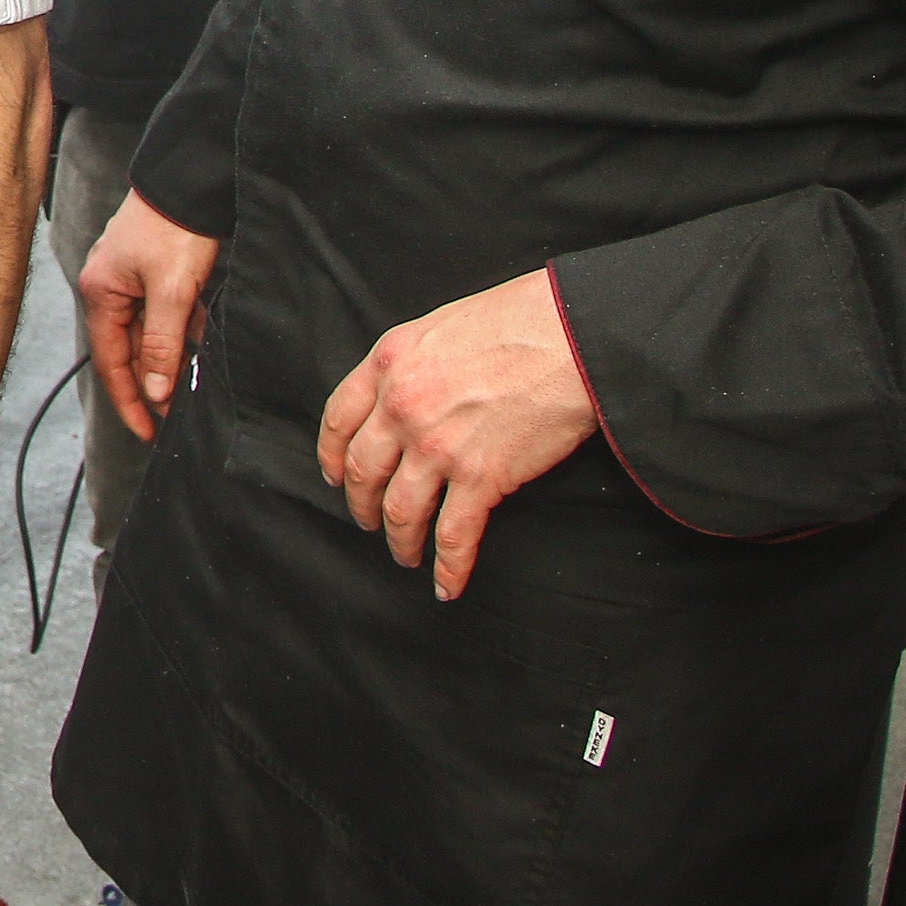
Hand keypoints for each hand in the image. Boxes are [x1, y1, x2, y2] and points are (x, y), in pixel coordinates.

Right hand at [78, 192, 219, 442]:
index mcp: (101, 294)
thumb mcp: (172, 292)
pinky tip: (202, 345)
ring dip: (169, 358)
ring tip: (191, 389)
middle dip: (153, 383)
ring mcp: (130, 277)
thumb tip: (156, 393)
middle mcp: (109, 288)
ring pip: (149, 331)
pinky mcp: (152, 268)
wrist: (190, 178)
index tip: (148, 434)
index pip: (112, 362)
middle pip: (129, 350)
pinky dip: (181, 331)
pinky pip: (163, 311)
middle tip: (176, 417)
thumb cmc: (176, 229)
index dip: (130, 401)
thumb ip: (162, 345)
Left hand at [316, 271, 599, 600]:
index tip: (337, 476)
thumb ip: (414, 363)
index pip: (339, 419)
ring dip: (400, 541)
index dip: (334, 455)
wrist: (571, 335)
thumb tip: (410, 391)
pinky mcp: (481, 477)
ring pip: (400, 511)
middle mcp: (402, 406)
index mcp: (389, 363)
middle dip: (363, 505)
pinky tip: (446, 585)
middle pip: (364, 471)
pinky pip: (453, 535)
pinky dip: (447, 568)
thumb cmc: (519, 320)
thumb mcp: (441, 326)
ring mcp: (437, 445)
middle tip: (369, 523)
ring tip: (404, 555)